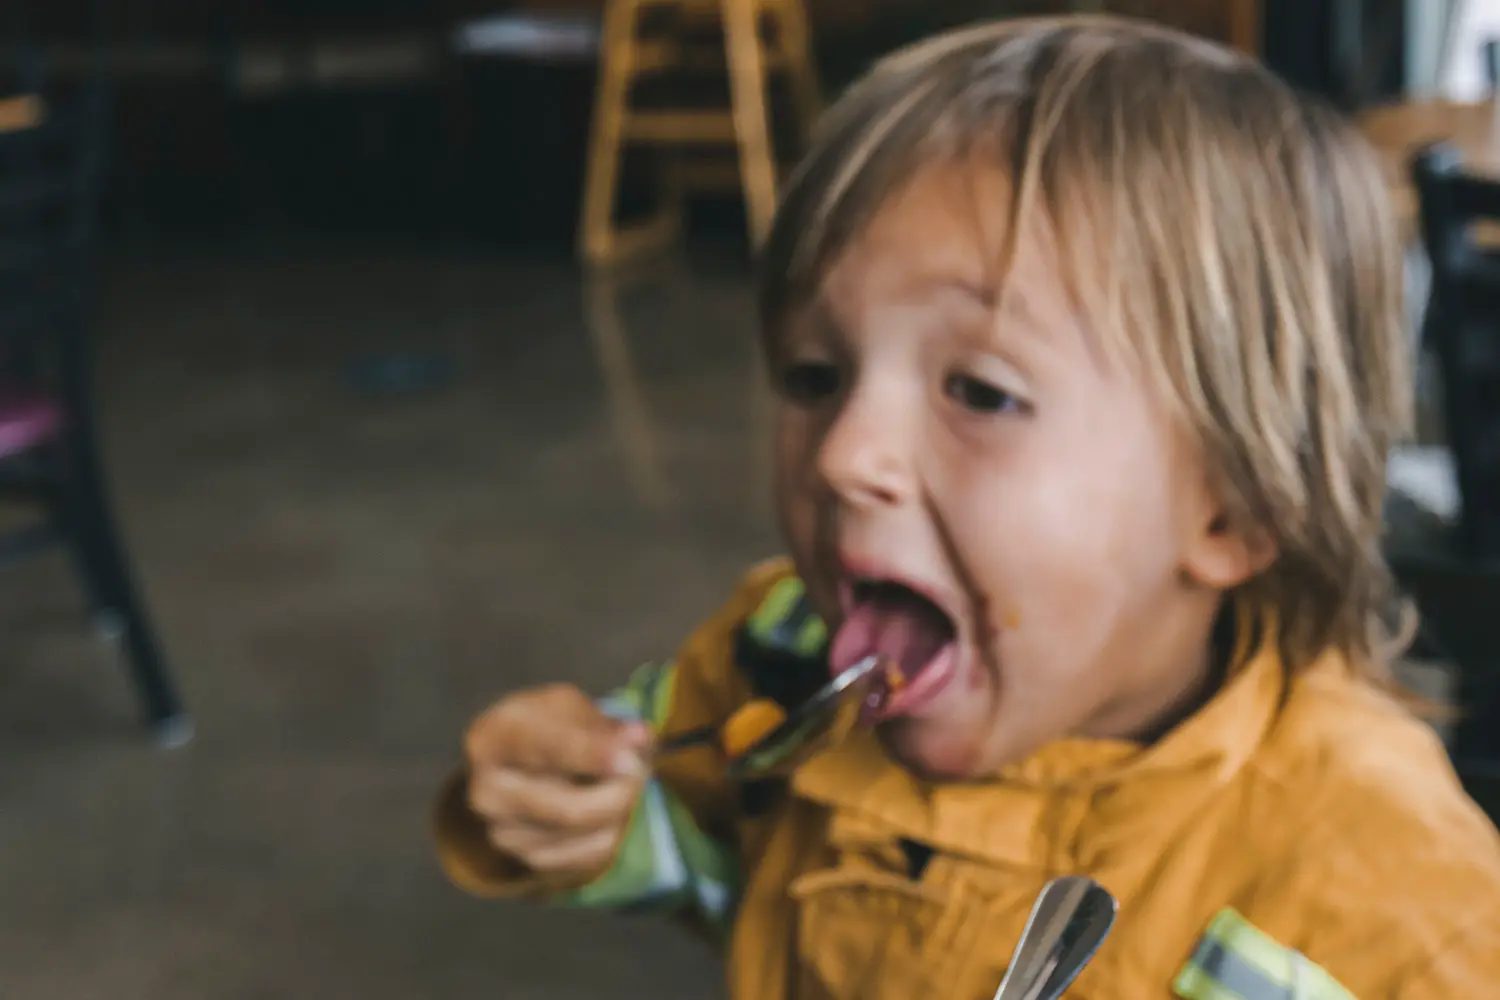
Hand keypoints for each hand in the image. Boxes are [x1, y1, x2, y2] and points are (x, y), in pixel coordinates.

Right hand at [464, 684, 652, 875]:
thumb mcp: (567, 707)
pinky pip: (585, 857)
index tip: (630, 757)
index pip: (545, 751)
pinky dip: (610, 833)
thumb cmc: (542, 725)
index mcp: (492, 740)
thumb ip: (602, 724)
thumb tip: (641, 738)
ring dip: (620, 810)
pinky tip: (609, 810)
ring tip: (626, 784)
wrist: (512, 763)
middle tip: (642, 770)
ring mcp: (502, 832)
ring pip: (582, 835)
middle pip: (567, 810)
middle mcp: (487, 793)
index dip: (591, 755)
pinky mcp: (523, 858)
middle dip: (619, 792)